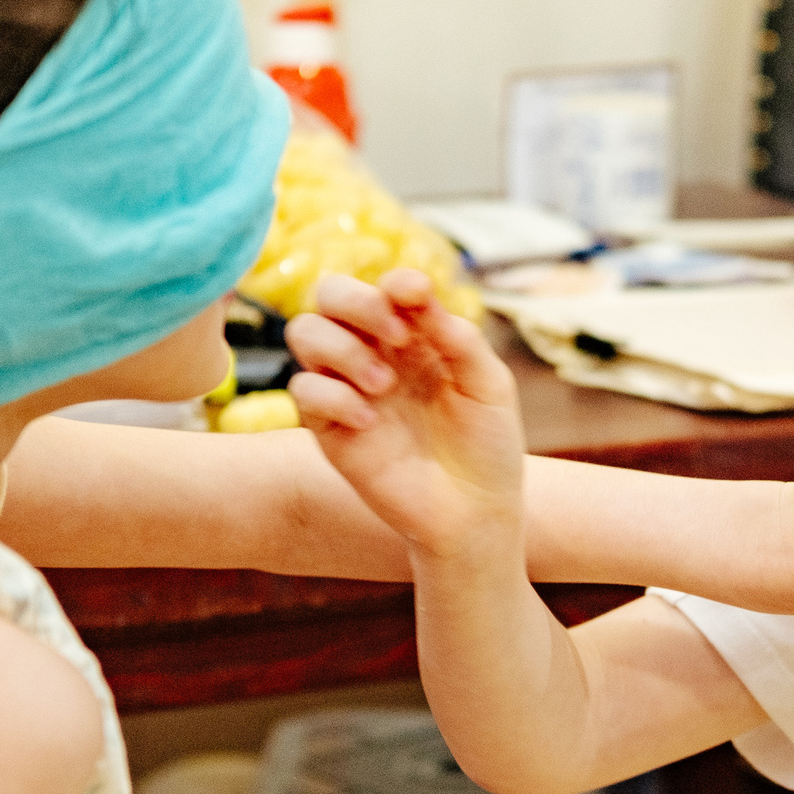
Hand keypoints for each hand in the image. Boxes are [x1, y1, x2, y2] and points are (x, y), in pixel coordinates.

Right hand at [287, 270, 525, 559]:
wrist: (473, 512)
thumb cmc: (486, 444)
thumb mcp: (488, 384)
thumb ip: (459, 338)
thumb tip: (421, 294)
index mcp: (414, 335)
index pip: (385, 287)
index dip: (395, 281)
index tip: (418, 295)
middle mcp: (375, 352)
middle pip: (330, 294)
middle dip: (356, 300)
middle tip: (396, 333)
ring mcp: (348, 388)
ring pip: (305, 333)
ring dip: (342, 347)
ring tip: (384, 384)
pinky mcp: (329, 428)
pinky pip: (305, 390)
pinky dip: (334, 396)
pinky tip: (371, 421)